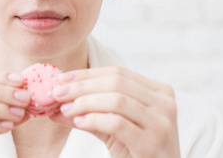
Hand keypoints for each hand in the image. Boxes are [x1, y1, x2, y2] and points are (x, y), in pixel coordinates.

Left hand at [50, 67, 179, 157]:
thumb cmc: (136, 151)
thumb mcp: (112, 127)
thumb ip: (89, 112)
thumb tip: (57, 103)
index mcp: (158, 91)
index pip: (117, 73)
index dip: (87, 74)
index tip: (61, 79)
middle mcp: (165, 103)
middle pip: (116, 82)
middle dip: (82, 86)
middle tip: (58, 93)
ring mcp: (161, 123)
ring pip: (117, 100)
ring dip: (85, 102)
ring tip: (66, 110)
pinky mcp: (152, 144)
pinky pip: (117, 123)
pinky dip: (94, 120)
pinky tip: (79, 123)